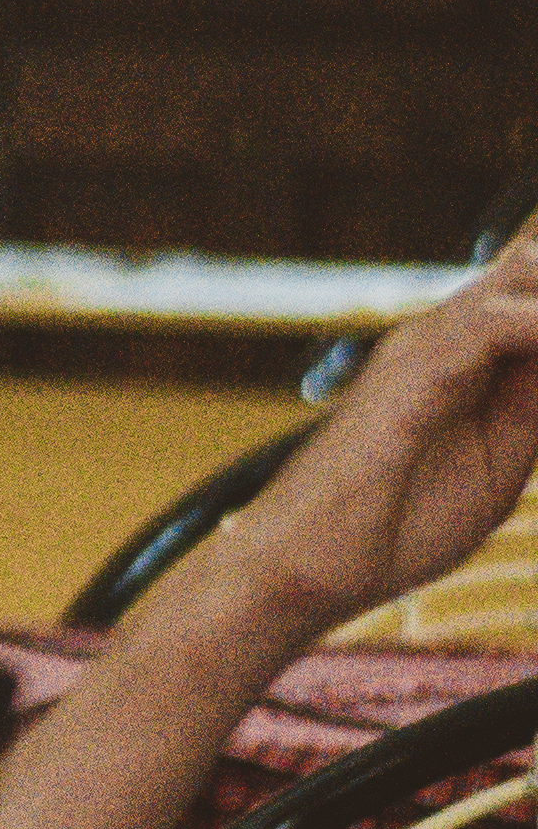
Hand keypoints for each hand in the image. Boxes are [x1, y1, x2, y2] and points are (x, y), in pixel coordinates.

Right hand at [204, 231, 537, 639]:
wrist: (313, 564)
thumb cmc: (397, 522)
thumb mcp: (503, 458)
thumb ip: (536, 406)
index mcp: (467, 352)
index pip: (536, 289)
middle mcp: (445, 333)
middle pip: (533, 264)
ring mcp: (426, 347)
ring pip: (524, 276)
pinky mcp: (412, 375)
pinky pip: (489, 325)